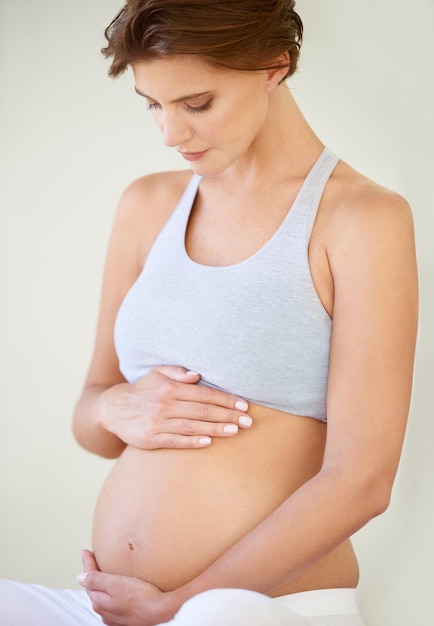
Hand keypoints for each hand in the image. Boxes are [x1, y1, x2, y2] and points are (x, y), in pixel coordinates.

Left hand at [77, 550, 175, 625]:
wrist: (161, 613)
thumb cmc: (140, 598)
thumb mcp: (116, 584)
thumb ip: (96, 580)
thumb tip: (79, 577)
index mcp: (99, 602)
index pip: (89, 579)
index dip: (87, 563)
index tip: (85, 552)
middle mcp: (104, 612)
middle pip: (95, 589)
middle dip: (93, 574)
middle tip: (92, 560)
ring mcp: (115, 617)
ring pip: (104, 597)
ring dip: (102, 585)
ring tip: (104, 574)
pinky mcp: (126, 618)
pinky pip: (114, 604)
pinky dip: (112, 594)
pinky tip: (119, 591)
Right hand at [96, 365, 251, 449]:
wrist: (112, 409)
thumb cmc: (142, 390)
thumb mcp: (156, 374)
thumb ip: (177, 372)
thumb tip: (197, 375)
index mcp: (169, 388)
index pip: (203, 394)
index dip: (225, 400)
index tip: (243, 405)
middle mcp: (164, 404)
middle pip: (202, 411)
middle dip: (227, 415)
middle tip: (247, 421)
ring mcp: (157, 423)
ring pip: (192, 426)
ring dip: (215, 429)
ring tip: (234, 431)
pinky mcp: (151, 439)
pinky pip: (175, 441)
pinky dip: (193, 441)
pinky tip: (208, 442)